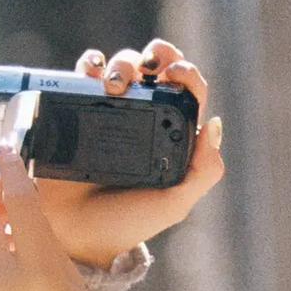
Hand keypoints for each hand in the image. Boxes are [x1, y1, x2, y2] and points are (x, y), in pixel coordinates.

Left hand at [0, 145, 105, 290]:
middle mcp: (4, 279)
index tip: (11, 151)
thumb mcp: (73, 287)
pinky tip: (0, 248)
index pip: (19, 202)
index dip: (13, 170)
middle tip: (3, 181)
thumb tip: (21, 207)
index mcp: (41, 271)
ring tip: (2, 211)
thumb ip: (46, 245)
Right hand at [29, 40, 224, 269]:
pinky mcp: (76, 111)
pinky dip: (90, 64)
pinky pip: (83, 77)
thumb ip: (203, 172)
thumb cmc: (128, 223)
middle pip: (156, 71)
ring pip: (123, 68)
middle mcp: (143, 118)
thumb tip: (214, 124)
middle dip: (159, 55)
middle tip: (151, 64)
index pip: (188, 93)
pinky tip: (92, 72)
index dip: (188, 75)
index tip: (176, 74)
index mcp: (172, 135)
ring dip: (124, 62)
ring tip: (116, 83)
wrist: (76, 234)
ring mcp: (109, 112)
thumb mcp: (175, 204)